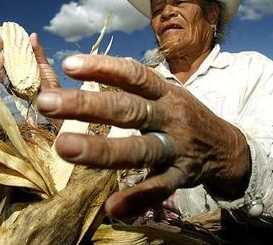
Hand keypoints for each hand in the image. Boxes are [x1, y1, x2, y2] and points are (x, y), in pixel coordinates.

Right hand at [0, 31, 59, 91]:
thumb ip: (37, 50)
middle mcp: (9, 75)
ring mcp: (9, 82)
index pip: (0, 54)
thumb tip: (32, 35)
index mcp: (14, 68)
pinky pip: (2, 77)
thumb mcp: (43, 63)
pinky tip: (1, 56)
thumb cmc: (48, 82)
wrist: (55, 95)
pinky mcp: (11, 88)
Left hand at [37, 54, 250, 218]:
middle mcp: (171, 116)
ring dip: (101, 149)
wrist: (227, 146)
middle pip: (127, 109)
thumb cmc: (184, 115)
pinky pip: (159, 189)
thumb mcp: (167, 92)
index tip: (69, 64)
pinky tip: (111, 208)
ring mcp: (177, 148)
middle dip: (86, 105)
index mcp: (165, 92)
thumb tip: (91, 69)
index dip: (103, 67)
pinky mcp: (182, 176)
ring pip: (139, 149)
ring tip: (64, 148)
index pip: (133, 74)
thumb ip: (135, 85)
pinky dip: (136, 198)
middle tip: (46, 103)